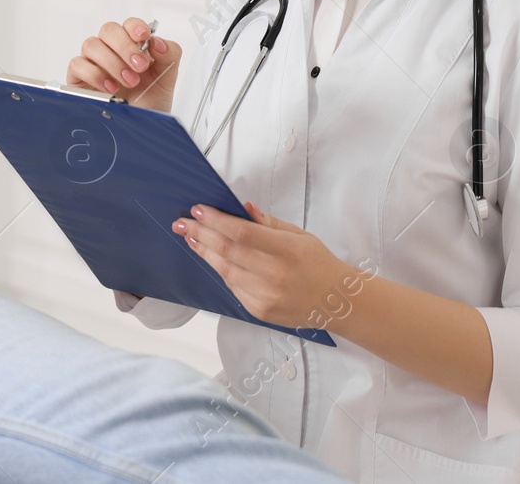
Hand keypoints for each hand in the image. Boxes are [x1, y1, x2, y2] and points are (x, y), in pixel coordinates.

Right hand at [67, 16, 181, 110]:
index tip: (144, 37)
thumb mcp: (167, 77)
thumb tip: (157, 42)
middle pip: (108, 30)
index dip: (135, 27)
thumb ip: (169, 54)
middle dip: (125, 47)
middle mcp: (111, 49)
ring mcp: (93, 61)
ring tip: (129, 81)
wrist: (140, 127)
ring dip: (112, 62)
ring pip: (91, 44)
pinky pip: (77, 64)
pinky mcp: (79, 77)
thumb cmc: (150, 100)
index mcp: (132, 44)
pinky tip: (110, 87)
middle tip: (139, 66)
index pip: (129, 24)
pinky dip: (95, 74)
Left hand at [173, 201, 364, 330]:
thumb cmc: (317, 263)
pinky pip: (232, 286)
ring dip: (204, 252)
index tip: (198, 210)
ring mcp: (266, 296)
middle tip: (183, 222)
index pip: (242, 232)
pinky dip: (221, 270)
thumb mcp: (299, 236)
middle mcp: (275, 274)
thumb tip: (243, 208)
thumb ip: (268, 223)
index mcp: (287, 250)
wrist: (336, 301)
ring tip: (191, 237)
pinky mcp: (259, 311)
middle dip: (200, 233)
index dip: (216, 220)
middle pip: (227, 251)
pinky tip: (212, 258)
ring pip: (224, 270)